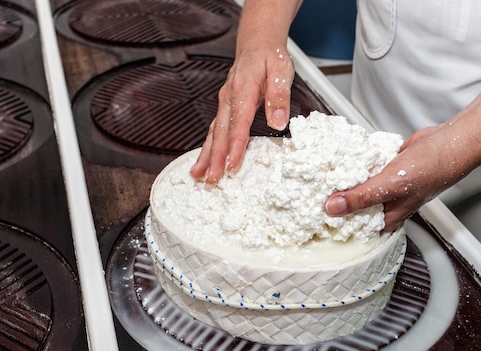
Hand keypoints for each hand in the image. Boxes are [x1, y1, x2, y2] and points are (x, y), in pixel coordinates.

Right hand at [190, 45, 294, 182]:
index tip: (232, 164)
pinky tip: (204, 161)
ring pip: (213, 133)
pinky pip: (214, 130)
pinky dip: (208, 147)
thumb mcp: (282, 70)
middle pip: (220, 132)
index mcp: (242, 89)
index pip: (238, 122)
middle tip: (212, 178)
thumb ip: (279, 97)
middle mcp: (229, 98)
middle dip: (215, 157)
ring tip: (199, 175)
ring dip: (206, 155)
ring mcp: (224, 103)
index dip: (234, 145)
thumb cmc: (270, 56)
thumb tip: (279, 122)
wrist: (258, 43)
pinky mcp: (225, 108)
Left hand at [324, 125, 470, 231]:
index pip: (354, 228)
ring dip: (342, 180)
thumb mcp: (390, 185)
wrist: (451, 141)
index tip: (310, 215)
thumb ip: (361, 198)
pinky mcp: (385, 168)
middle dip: (333, 198)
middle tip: (307, 192)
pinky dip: (353, 164)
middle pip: (352, 206)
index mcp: (387, 218)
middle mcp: (385, 204)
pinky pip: (364, 169)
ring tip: (317, 175)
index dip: (333, 224)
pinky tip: (339, 158)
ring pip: (357, 186)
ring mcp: (385, 186)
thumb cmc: (431, 169)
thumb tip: (331, 208)